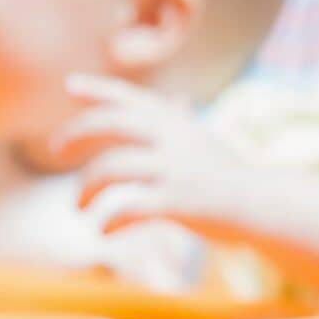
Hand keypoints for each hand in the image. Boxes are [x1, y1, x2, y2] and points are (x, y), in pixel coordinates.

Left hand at [52, 74, 248, 240]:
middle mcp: (172, 139)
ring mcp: (174, 169)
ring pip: (109, 169)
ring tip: (78, 208)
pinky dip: (108, 224)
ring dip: (85, 190)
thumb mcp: (204, 139)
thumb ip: (182, 121)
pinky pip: (127, 210)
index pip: (129, 96)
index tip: (69, 85)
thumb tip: (176, 98)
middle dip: (75, 134)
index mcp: (174, 122)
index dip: (98, 88)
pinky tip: (103, 233)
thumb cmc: (228, 175)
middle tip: (55, 150)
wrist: (263, 205)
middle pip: (110, 123)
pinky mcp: (176, 203)